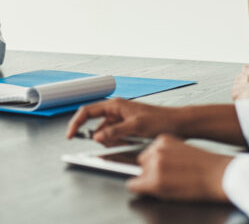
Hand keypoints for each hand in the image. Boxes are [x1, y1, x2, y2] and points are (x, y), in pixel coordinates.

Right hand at [66, 99, 184, 146]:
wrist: (177, 123)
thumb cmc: (160, 120)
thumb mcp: (136, 126)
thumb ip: (114, 131)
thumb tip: (97, 137)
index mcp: (115, 105)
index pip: (87, 111)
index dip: (76, 123)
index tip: (70, 135)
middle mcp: (116, 111)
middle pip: (96, 125)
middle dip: (101, 137)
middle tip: (114, 143)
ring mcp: (121, 120)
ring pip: (106, 134)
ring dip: (111, 141)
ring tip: (129, 141)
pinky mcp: (127, 128)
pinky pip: (115, 137)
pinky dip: (118, 143)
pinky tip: (131, 143)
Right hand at [127, 134, 231, 201]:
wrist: (215, 173)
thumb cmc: (197, 187)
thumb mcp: (170, 195)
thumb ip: (152, 189)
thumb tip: (141, 185)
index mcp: (155, 180)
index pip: (133, 183)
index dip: (139, 185)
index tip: (143, 185)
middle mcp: (155, 162)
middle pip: (139, 167)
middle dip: (147, 172)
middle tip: (162, 175)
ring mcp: (160, 148)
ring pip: (145, 155)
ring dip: (152, 159)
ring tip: (169, 165)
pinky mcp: (166, 138)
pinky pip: (154, 145)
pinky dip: (160, 149)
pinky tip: (172, 155)